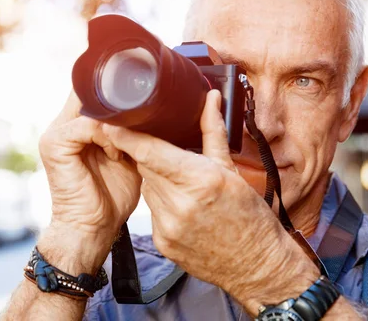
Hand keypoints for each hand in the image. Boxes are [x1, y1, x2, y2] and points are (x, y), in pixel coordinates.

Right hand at [38, 90, 141, 268]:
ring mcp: (55, 133)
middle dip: (119, 100)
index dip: (118, 89)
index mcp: (77, 125)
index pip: (94, 91)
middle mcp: (63, 124)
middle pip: (91, 92)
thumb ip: (132, 133)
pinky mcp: (55, 144)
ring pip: (92, 106)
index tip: (147, 94)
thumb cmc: (112, 197)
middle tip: (146, 109)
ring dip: (117, 122)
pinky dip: (108, 137)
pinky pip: (87, 126)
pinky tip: (117, 154)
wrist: (93, 230)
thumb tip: (158, 113)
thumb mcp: (127, 157)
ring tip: (128, 145)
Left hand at [102, 90, 318, 308]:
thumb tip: (210, 99)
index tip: (111, 122)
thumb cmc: (250, 218)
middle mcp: (179, 204)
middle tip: (165, 150)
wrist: (256, 267)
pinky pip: (152, 211)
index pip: (149, 152)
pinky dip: (162, 203)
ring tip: (182, 184)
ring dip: (158, 180)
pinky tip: (182, 207)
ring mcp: (168, 226)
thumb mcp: (232, 171)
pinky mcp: (162, 243)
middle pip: (145, 167)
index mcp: (199, 180)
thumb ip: (212, 132)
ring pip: (148, 188)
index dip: (126, 136)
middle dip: (150, 156)